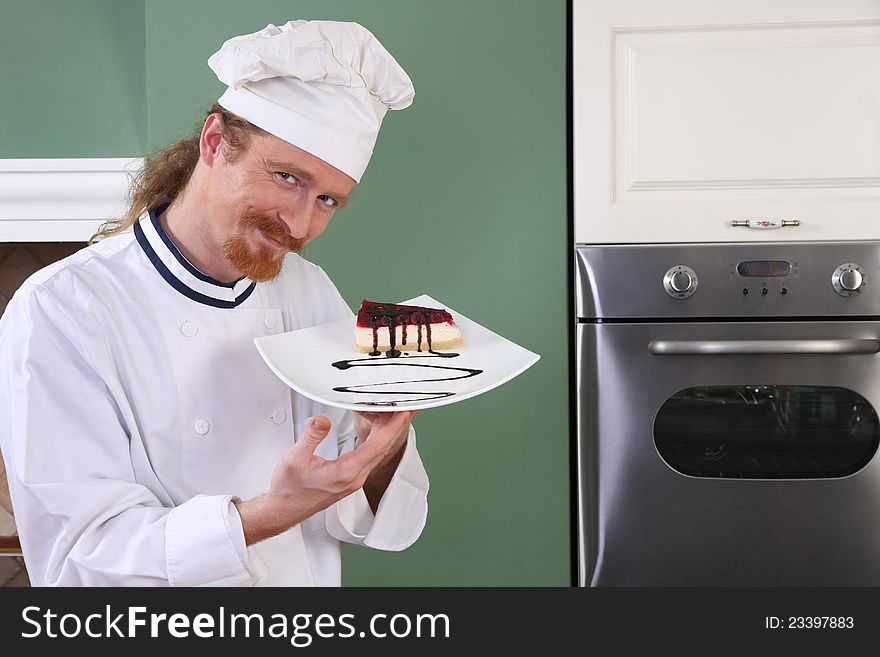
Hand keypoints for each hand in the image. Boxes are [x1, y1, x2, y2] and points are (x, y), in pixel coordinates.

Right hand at [235, 411, 414, 544]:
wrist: (284, 509)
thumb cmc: (289, 488)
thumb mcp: (295, 458)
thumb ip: (311, 437)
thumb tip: (323, 420)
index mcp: (345, 472)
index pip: (377, 446)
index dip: (392, 428)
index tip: (404, 413)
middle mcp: (355, 477)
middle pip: (383, 447)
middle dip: (397, 425)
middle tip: (410, 406)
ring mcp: (354, 479)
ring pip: (378, 452)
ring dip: (389, 432)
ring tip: (398, 413)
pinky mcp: (351, 477)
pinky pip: (371, 456)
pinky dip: (379, 440)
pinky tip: (379, 430)